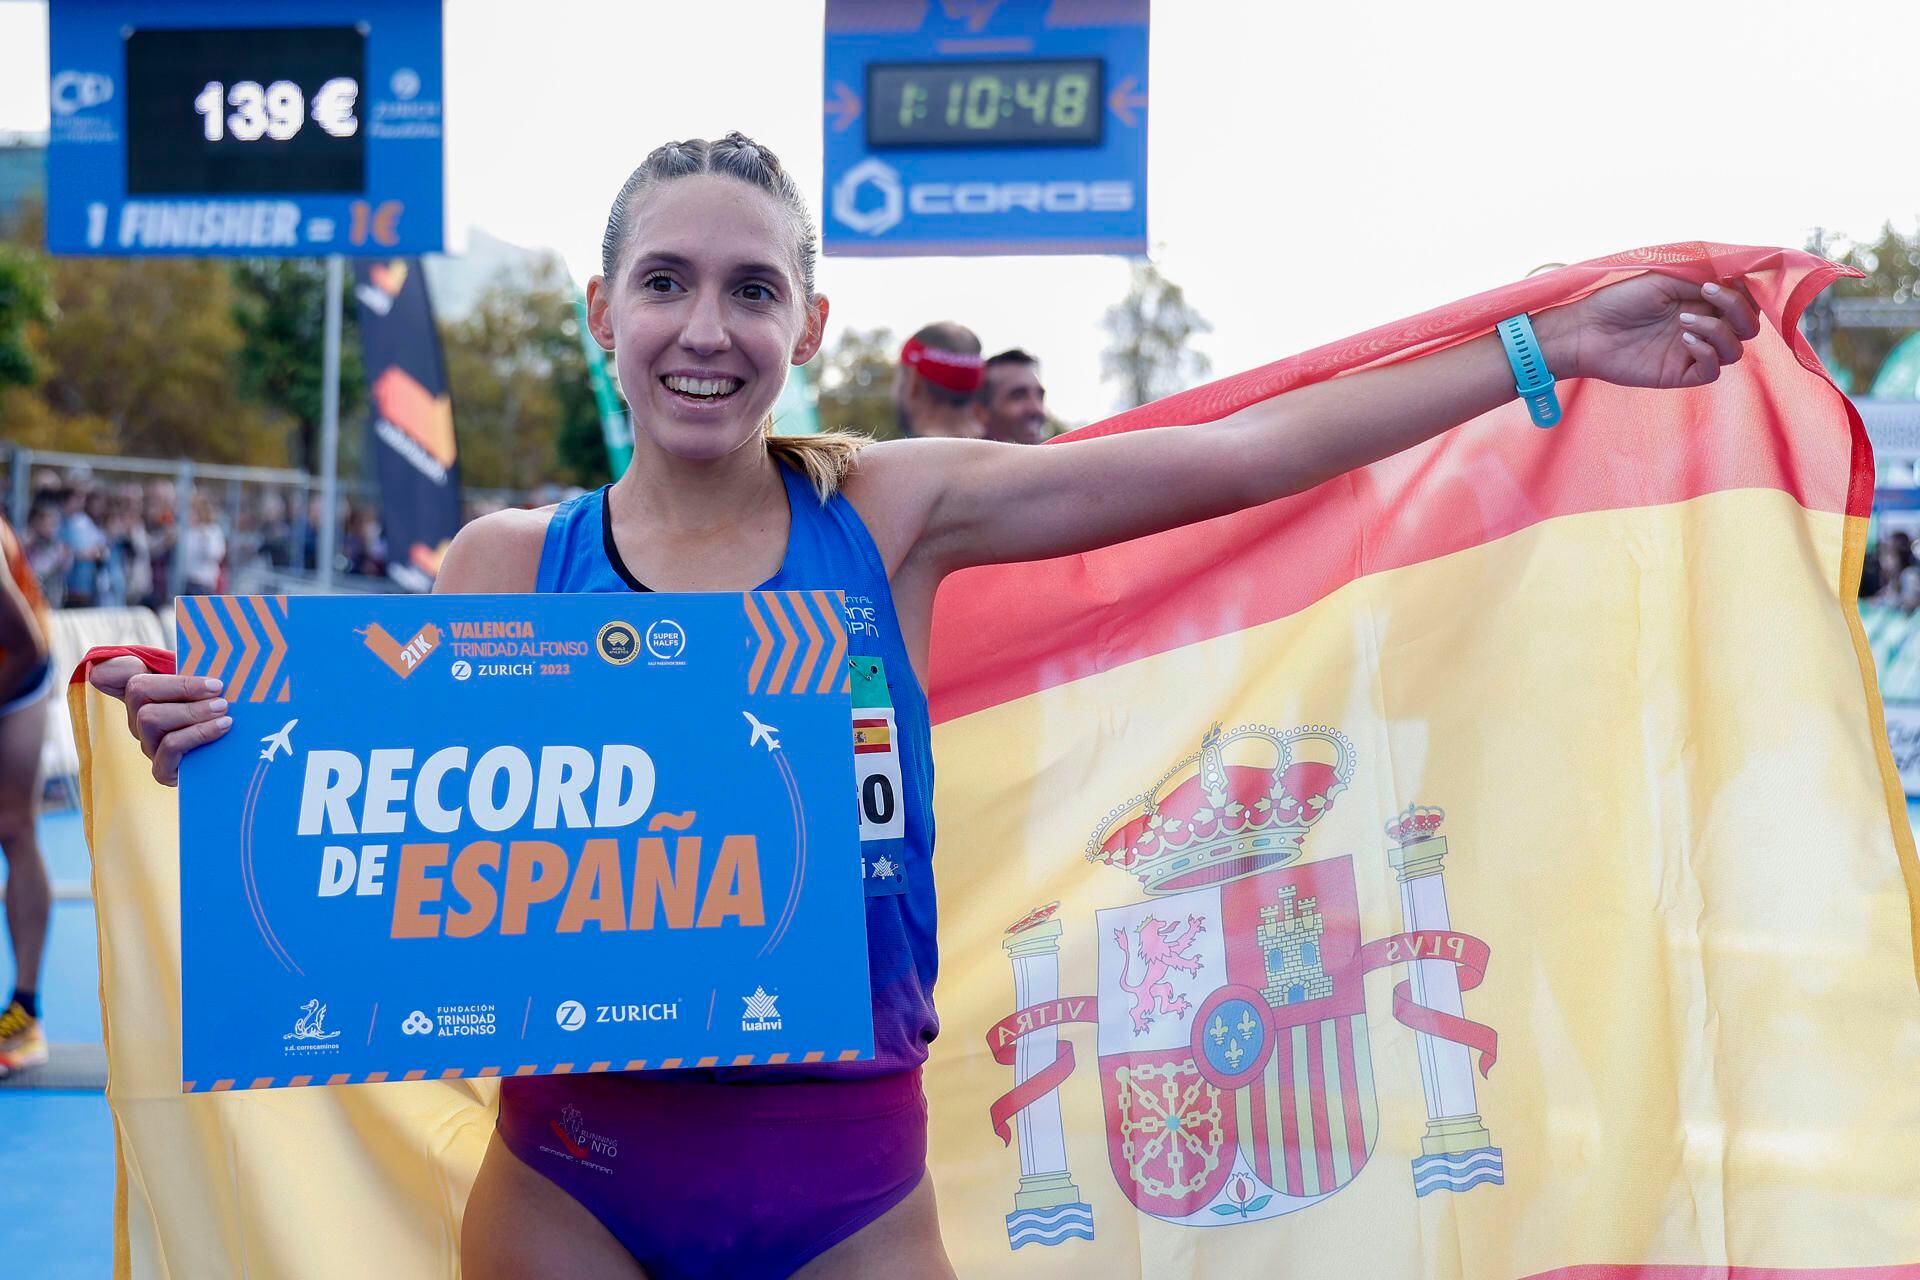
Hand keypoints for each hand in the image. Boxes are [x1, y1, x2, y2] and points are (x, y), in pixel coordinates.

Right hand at [87, 655, 231, 785]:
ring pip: (151, 718)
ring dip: (192, 711)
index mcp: (146, 694)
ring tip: (223, 709)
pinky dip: (198, 734)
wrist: (235, 757)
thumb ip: (193, 666)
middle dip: (182, 687)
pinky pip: (170, 747)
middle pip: (137, 690)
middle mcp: (138, 718)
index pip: (111, 673)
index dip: (117, 665)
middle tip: (218, 689)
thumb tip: (194, 647)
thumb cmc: (220, 710)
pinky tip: (222, 726)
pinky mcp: (162, 770)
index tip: (146, 660)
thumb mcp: (208, 684)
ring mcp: (148, 744)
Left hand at [1534, 273, 1760, 389]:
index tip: (1722, 280)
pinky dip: (1708, 353)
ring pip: (1735, 350)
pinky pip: (1713, 371)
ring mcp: (1692, 352)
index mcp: (1701, 302)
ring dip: (1718, 331)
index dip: (1744, 292)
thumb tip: (1738, 278)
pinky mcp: (1680, 374)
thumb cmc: (1619, 300)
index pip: (1744, 301)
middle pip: (1747, 327)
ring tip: (1684, 321)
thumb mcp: (1665, 278)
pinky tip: (1686, 340)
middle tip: (1707, 295)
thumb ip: (1702, 279)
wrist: (1587, 329)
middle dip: (1738, 310)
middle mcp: (1702, 326)